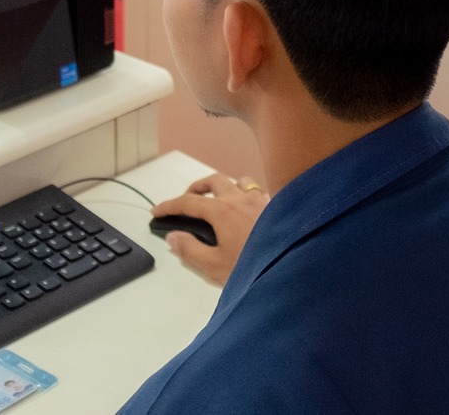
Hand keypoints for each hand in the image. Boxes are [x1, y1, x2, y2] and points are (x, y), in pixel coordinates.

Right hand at [152, 172, 270, 285]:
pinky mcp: (278, 206)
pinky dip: (246, 194)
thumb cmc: (251, 267)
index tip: (156, 211)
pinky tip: (247, 210)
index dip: (170, 206)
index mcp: (223, 210)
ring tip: (219, 202)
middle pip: (214, 180)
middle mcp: (241, 198)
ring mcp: (261, 199)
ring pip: (239, 181)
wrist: (292, 267)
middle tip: (186, 201)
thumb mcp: (214, 265)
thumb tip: (173, 235)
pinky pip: (258, 191)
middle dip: (196, 187)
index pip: (189, 202)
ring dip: (225, 187)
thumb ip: (190, 249)